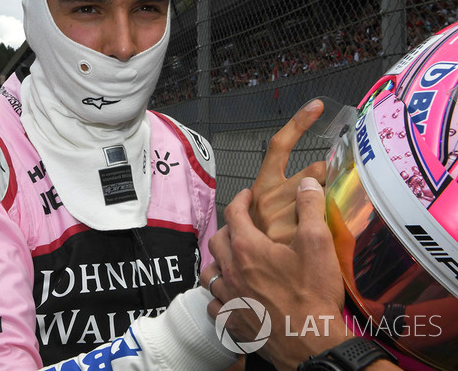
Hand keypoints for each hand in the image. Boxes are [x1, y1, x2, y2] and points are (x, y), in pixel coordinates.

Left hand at [203, 178, 349, 369]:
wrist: (311, 343)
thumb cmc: (313, 296)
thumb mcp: (318, 244)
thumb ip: (310, 209)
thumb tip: (307, 185)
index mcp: (248, 249)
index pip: (234, 214)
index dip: (240, 200)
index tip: (246, 196)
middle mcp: (232, 271)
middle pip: (217, 241)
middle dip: (228, 229)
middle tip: (241, 227)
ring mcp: (230, 298)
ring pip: (210, 273)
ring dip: (218, 262)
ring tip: (230, 260)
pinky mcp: (232, 322)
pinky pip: (214, 305)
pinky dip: (218, 297)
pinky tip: (229, 296)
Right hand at [251, 99, 326, 242]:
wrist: (266, 289)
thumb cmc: (270, 248)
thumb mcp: (269, 213)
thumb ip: (292, 194)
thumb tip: (318, 179)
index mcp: (263, 187)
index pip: (278, 146)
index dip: (298, 123)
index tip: (316, 106)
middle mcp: (270, 196)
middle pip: (314, 170)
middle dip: (327, 179)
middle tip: (326, 198)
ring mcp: (283, 214)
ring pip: (326, 194)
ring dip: (331, 205)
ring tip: (321, 227)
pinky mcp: (297, 233)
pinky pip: (330, 219)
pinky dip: (333, 225)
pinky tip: (324, 241)